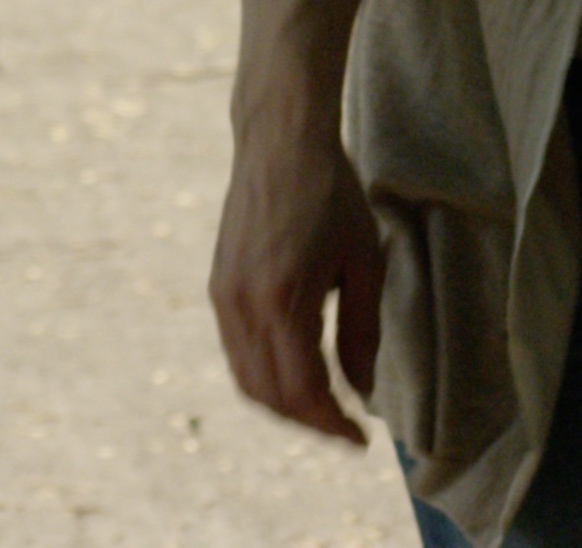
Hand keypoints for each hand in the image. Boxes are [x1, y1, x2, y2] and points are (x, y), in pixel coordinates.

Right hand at [207, 105, 385, 443]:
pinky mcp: (218, 286)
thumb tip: (361, 390)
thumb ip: (362, 332)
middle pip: (269, 395)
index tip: (360, 439)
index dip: (332, 424)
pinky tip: (294, 371)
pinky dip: (263, 376)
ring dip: (283, 405)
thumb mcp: (364, 262)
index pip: (303, 390)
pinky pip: (235, 352)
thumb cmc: (331, 193)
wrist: (279, 141)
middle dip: (308, 422)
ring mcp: (224, 296)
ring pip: (246, 379)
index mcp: (283, 300)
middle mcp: (243, 305)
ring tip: (322, 408)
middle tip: (344, 428)